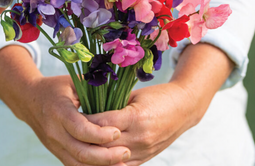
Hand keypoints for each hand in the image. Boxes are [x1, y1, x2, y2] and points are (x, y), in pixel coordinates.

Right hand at [23, 75, 130, 165]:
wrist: (29, 99)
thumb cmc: (55, 87)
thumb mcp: (73, 81)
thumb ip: (93, 85)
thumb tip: (118, 90)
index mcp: (59, 111)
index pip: (80, 129)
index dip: (100, 134)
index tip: (118, 132)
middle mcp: (55, 132)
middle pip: (80, 152)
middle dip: (105, 156)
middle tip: (126, 152)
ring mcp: (54, 145)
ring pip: (77, 164)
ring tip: (122, 164)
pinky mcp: (56, 151)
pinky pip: (74, 165)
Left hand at [86, 43, 233, 165]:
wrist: (184, 107)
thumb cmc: (160, 96)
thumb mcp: (136, 96)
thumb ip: (116, 104)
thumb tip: (94, 108)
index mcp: (136, 117)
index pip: (103, 123)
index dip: (86, 121)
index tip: (73, 116)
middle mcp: (140, 137)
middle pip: (104, 145)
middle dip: (86, 139)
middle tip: (71, 132)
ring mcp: (144, 150)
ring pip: (111, 160)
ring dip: (95, 154)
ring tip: (80, 146)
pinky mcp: (146, 157)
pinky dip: (108, 163)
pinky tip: (97, 158)